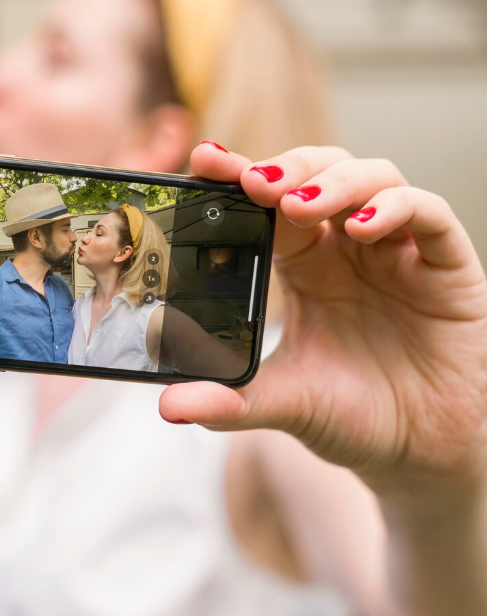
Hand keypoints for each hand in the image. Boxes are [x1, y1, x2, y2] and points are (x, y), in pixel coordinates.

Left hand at [160, 144, 486, 498]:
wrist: (420, 455)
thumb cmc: (353, 416)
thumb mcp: (284, 403)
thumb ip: (229, 400)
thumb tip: (168, 406)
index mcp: (304, 266)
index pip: (269, 203)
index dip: (240, 176)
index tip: (204, 161)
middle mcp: (348, 248)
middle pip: (320, 172)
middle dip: (287, 167)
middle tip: (253, 182)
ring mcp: (398, 252)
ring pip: (374, 177)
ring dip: (334, 181)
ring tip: (298, 206)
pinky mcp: (446, 267)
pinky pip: (429, 215)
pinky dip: (396, 208)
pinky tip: (362, 227)